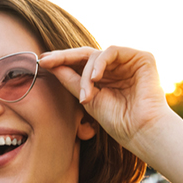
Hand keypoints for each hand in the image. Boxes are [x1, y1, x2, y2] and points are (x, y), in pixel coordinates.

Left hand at [39, 46, 171, 154]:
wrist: (140, 131)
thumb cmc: (117, 121)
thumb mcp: (87, 99)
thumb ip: (71, 81)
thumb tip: (51, 65)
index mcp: (105, 77)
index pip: (80, 64)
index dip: (61, 62)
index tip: (41, 63)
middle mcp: (116, 67)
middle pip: (85, 54)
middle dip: (63, 57)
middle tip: (46, 61)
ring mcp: (129, 61)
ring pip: (96, 55)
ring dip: (86, 74)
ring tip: (86, 95)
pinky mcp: (142, 58)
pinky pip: (112, 51)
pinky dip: (100, 63)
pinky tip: (95, 78)